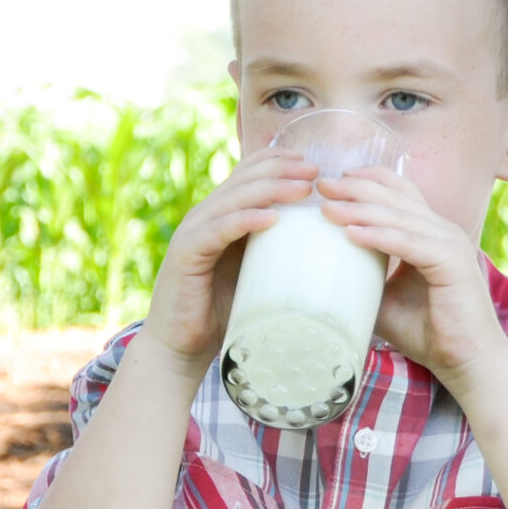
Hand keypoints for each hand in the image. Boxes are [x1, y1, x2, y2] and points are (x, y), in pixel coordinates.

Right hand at [142, 151, 319, 371]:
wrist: (179, 348)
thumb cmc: (221, 315)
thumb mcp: (256, 276)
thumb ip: (277, 255)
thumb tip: (328, 250)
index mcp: (220, 217)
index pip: (247, 173)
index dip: (277, 161)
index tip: (312, 163)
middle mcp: (204, 218)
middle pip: (243, 179)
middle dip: (281, 170)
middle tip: (315, 172)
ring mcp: (193, 233)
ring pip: (234, 199)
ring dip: (271, 190)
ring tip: (303, 189)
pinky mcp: (186, 254)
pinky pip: (218, 229)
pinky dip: (245, 220)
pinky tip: (271, 218)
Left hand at [317, 168, 507, 388]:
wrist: (465, 361)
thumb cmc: (427, 331)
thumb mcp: (384, 299)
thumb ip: (362, 279)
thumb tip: (319, 276)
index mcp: (430, 233)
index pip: (400, 192)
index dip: (368, 180)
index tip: (331, 180)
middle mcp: (443, 231)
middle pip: (397, 197)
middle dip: (357, 188)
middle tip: (322, 185)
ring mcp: (451, 244)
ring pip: (400, 217)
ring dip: (361, 210)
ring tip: (327, 208)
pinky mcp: (452, 263)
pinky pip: (409, 244)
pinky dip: (380, 237)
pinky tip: (351, 234)